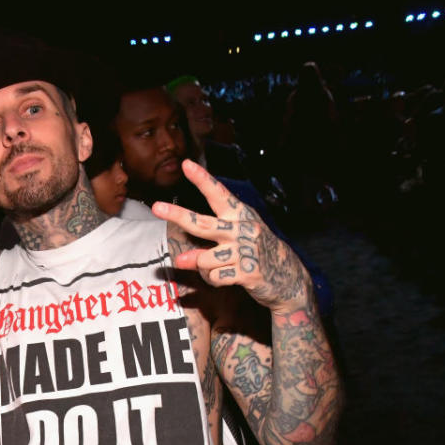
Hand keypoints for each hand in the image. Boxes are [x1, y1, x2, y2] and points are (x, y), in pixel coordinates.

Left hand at [152, 159, 309, 312]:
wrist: (288, 277)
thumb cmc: (256, 253)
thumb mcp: (237, 241)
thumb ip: (207, 246)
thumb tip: (182, 259)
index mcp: (241, 216)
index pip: (219, 194)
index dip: (202, 179)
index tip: (186, 165)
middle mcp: (242, 229)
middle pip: (202, 223)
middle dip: (178, 215)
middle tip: (156, 207)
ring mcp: (245, 250)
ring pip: (204, 260)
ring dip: (203, 267)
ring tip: (218, 266)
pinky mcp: (247, 272)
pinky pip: (214, 277)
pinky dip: (213, 280)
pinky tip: (227, 277)